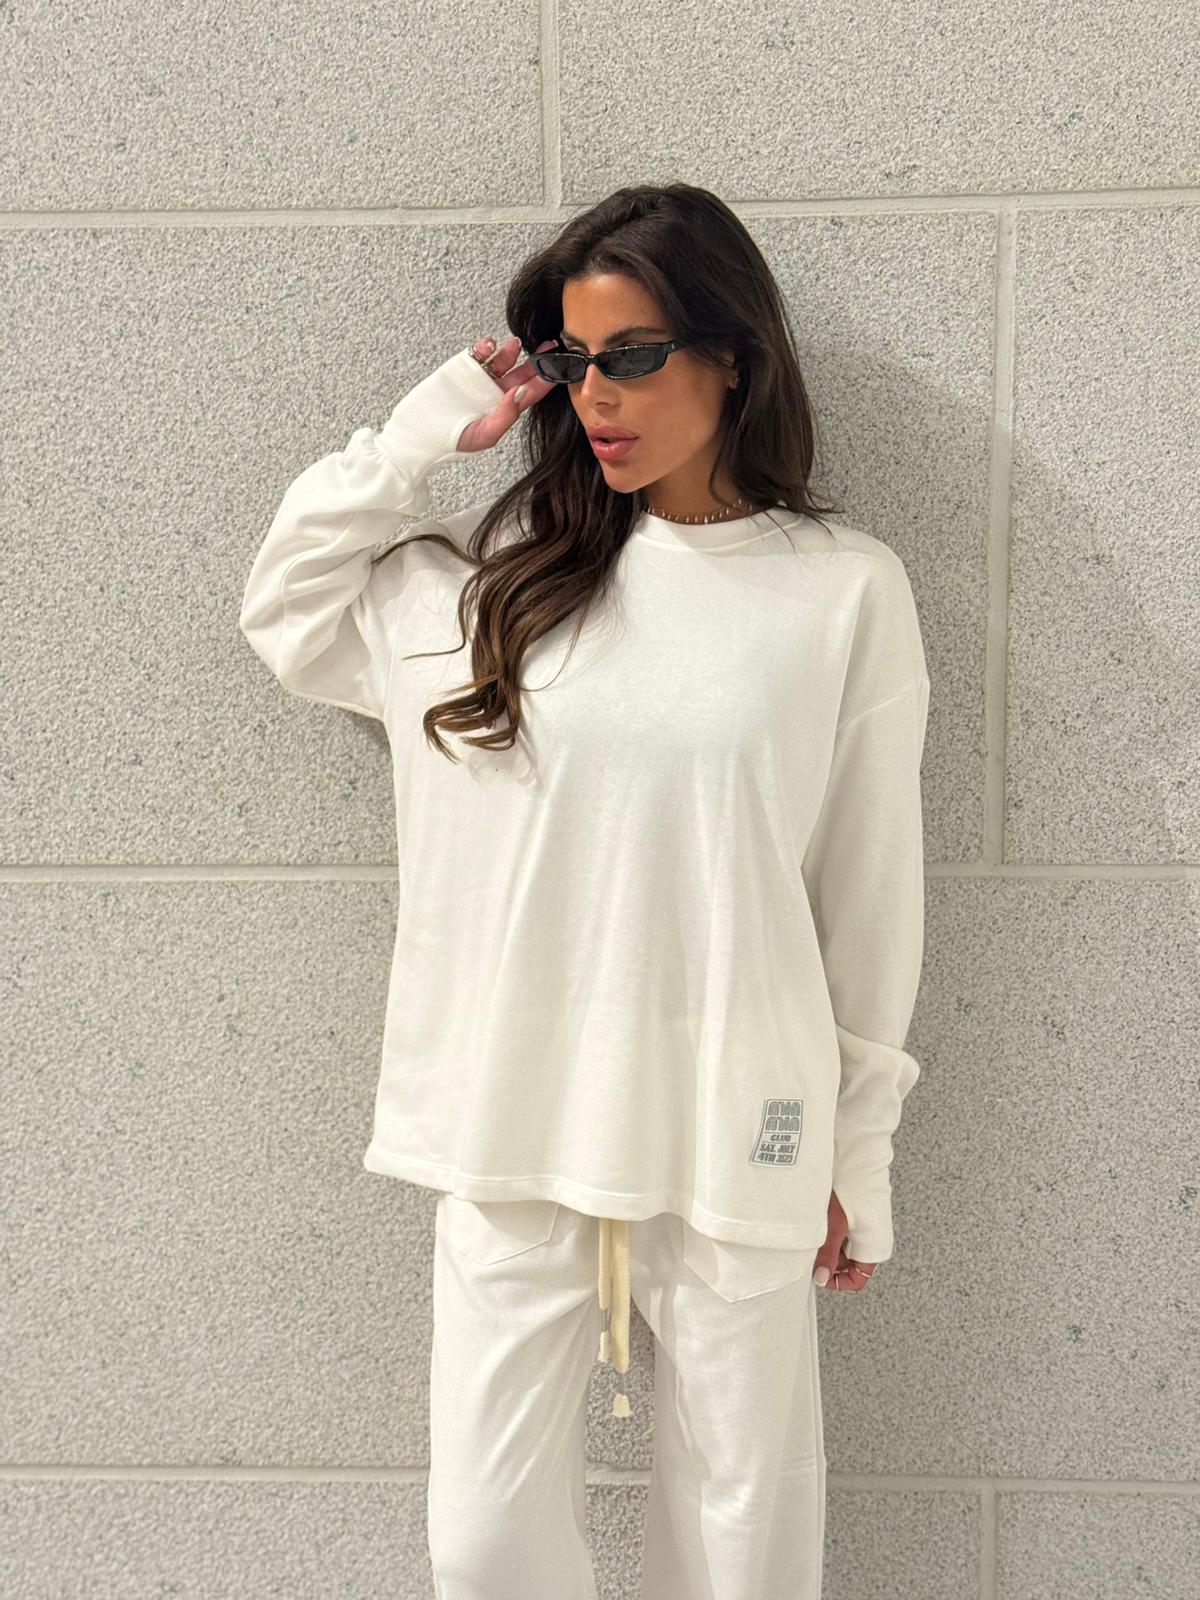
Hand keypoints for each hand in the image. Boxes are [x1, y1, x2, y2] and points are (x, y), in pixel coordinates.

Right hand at [457, 335, 557, 452]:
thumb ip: (505, 416)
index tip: (560, 367)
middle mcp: (497, 392)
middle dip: (538, 359)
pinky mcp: (465, 366)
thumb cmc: (453, 440)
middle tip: (551, 346)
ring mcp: (482, 378)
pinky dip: (485, 346)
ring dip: (511, 350)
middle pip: (523, 372)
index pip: (531, 393)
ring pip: (503, 359)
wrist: (420, 430)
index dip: (546, 380)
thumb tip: (521, 393)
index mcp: (506, 409)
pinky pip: (479, 353)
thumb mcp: (484, 435)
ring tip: (514, 344)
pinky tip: (488, 345)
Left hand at [811, 1188, 878, 1291]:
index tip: (819, 1272)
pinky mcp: (856, 1217)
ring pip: (843, 1251)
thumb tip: (820, 1278)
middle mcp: (871, 1242)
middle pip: (848, 1267)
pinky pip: (842, 1235)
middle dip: (829, 1263)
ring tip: (815, 1234)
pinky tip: (820, 1224)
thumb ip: (828, 1255)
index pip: (857, 1280)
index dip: (837, 1281)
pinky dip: (830, 1235)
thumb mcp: (834, 1226)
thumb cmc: (851, 1191)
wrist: (857, 1161)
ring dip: (827, 1248)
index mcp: (874, 1248)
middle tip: (812, 1251)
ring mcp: (863, 1229)